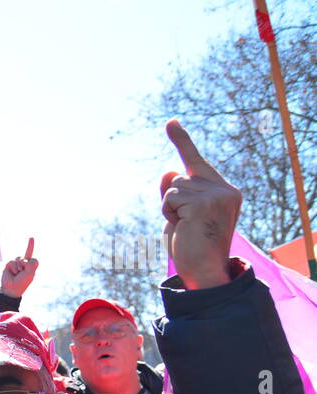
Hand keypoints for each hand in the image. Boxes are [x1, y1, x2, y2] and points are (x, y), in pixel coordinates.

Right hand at [0, 237, 36, 298]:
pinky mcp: (8, 266)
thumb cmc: (22, 282)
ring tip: (17, 273)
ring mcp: (15, 264)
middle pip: (26, 256)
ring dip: (19, 266)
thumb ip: (31, 264)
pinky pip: (12, 262)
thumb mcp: (30, 273)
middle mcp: (23, 264)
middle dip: (25, 263)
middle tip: (23, 272)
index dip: (30, 246)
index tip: (31, 237)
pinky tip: (13, 273)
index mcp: (30, 266)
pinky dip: (13, 267)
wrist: (12, 289)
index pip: (31, 256)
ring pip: (18, 258)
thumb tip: (22, 259)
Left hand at [160, 120, 239, 289]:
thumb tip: (168, 171)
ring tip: (185, 227)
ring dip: (170, 209)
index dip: (182, 140)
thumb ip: (175, 194)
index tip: (171, 122)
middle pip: (179, 178)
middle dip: (172, 201)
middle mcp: (225, 190)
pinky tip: (182, 227)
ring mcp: (217, 195)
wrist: (202, 270)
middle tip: (185, 225)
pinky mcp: (204, 202)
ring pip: (173, 187)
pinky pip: (170, 197)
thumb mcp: (180, 215)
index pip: (196, 162)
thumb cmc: (191, 246)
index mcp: (224, 191)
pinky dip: (168, 213)